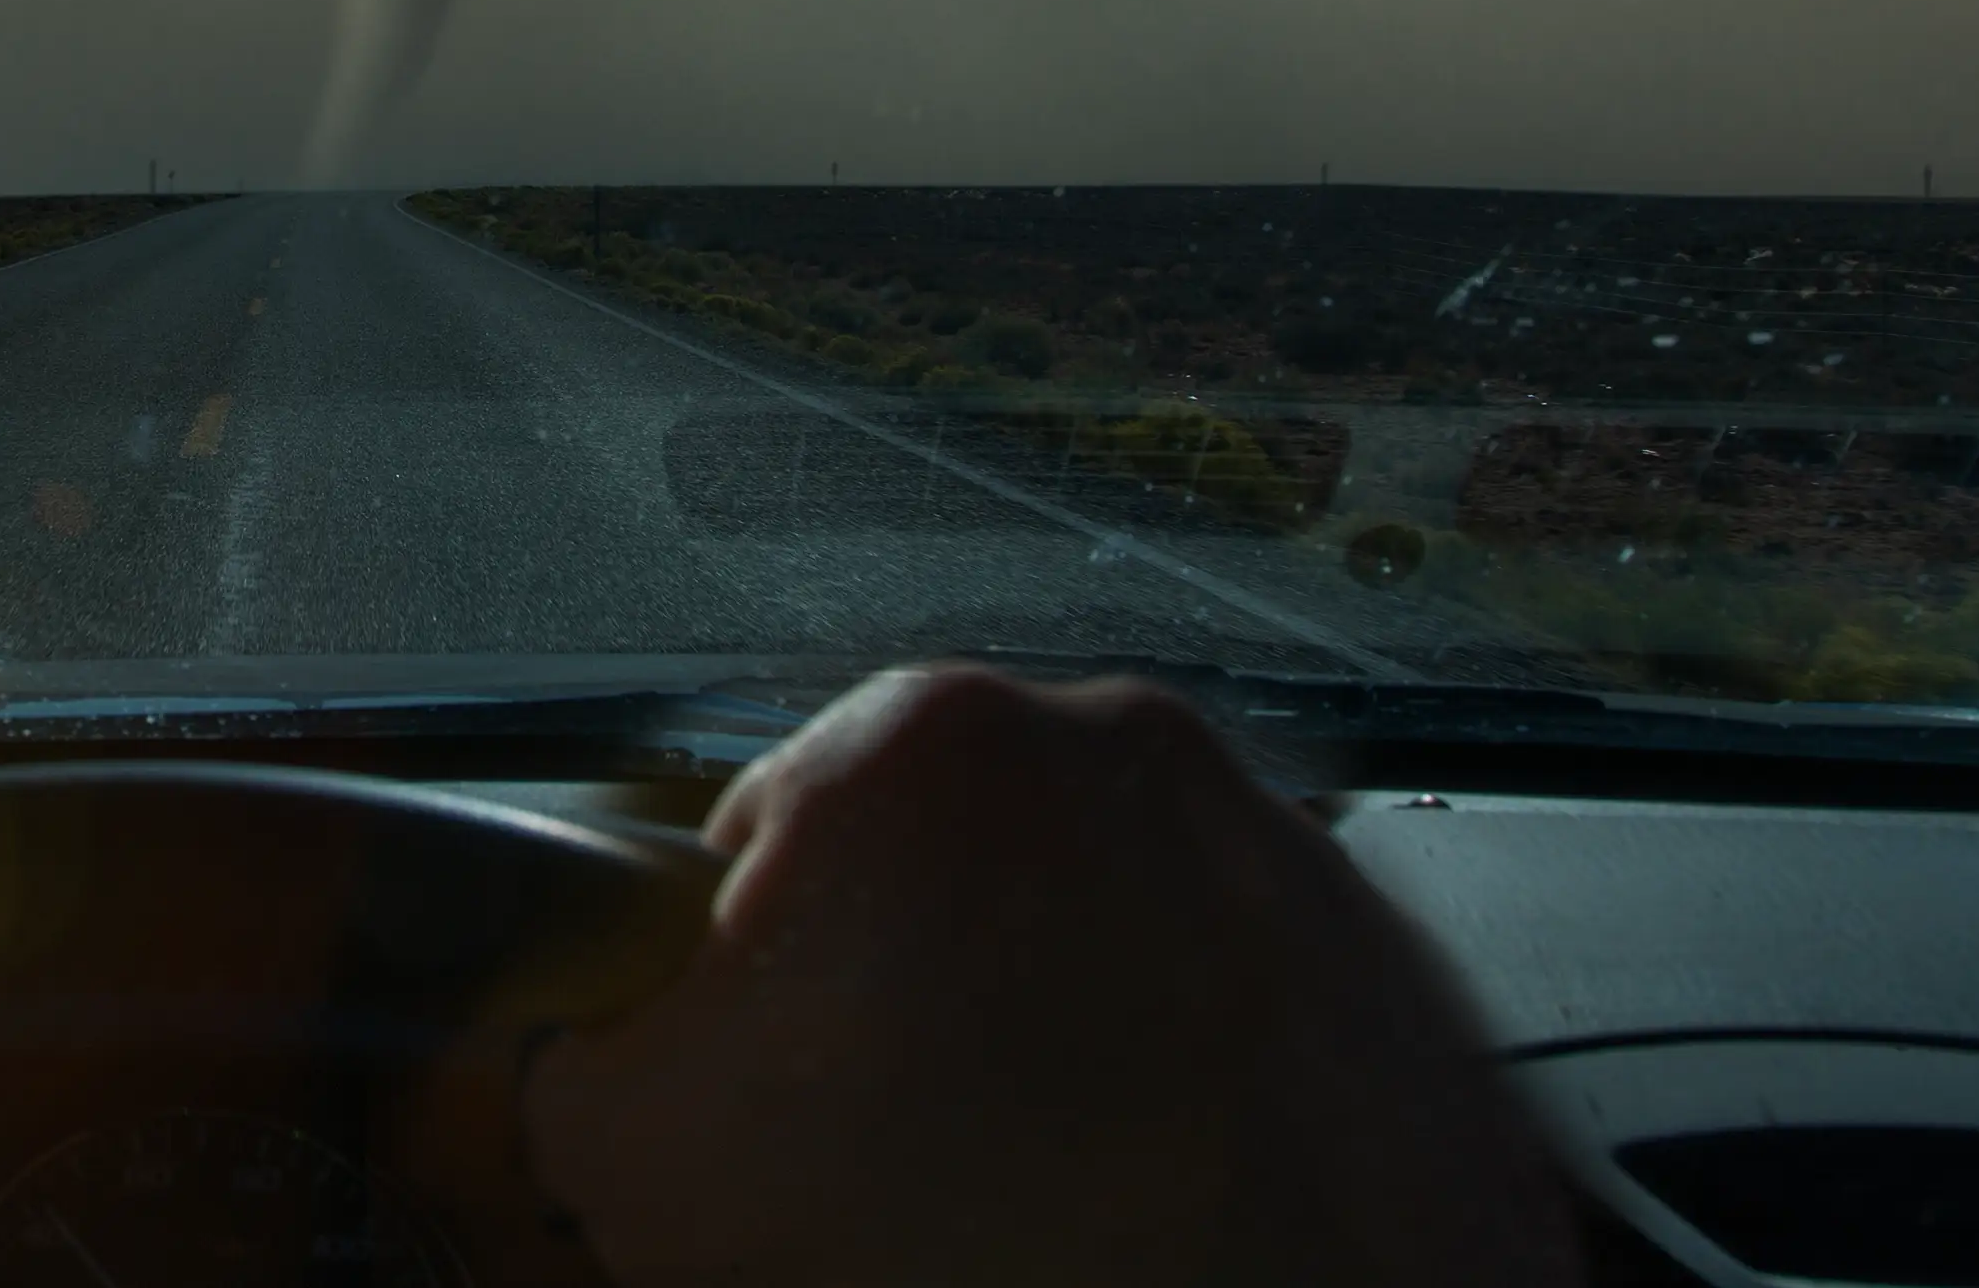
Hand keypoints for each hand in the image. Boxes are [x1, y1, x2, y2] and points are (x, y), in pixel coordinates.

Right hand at [524, 665, 1575, 1287]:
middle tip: (907, 1157)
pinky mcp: (1402, 977)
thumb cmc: (965, 1256)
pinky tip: (1161, 1202)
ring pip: (1109, 930)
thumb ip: (576, 1057)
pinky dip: (1206, 1089)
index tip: (772, 1086)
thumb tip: (589, 1048)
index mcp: (921, 741)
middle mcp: (1120, 749)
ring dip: (1067, 1030)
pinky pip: (1248, 1011)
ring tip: (1046, 1191)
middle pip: (950, 865)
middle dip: (919, 994)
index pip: (766, 834)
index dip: (750, 984)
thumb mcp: (637, 1162)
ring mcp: (1284, 852)